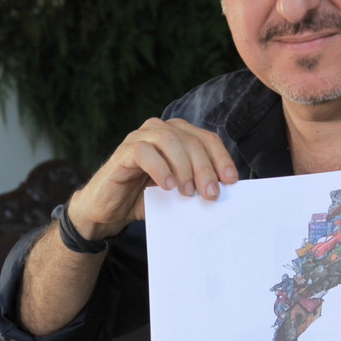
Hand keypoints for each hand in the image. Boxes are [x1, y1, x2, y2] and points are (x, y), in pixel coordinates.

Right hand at [69, 118, 238, 239]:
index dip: (221, 157)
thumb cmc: (145, 197)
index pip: (207, 138)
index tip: (231, 180)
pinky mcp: (123, 152)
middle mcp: (159, 130)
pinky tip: (166, 186)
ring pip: (169, 139)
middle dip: (204, 167)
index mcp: (178, 136)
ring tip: (187, 191)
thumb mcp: (177, 192)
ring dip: (183, 166)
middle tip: (210, 193)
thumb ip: (196, 186)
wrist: (110, 210)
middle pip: (191, 139)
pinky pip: (143, 151)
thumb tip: (222, 191)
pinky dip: (159, 168)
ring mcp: (139, 138)